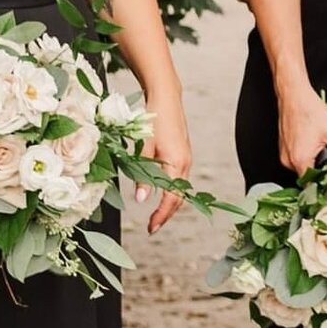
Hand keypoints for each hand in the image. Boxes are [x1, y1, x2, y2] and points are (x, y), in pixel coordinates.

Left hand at [140, 100, 192, 231]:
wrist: (166, 99)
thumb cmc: (155, 119)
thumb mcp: (145, 147)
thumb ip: (143, 174)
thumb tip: (141, 198)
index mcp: (177, 163)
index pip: (172, 198)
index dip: (162, 215)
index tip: (151, 228)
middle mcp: (185, 164)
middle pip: (180, 198)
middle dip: (167, 214)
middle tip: (152, 227)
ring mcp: (185, 159)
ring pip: (180, 189)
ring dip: (169, 204)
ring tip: (155, 215)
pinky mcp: (182, 155)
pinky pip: (179, 179)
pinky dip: (171, 191)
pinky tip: (160, 194)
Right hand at [279, 86, 326, 177]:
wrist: (294, 95)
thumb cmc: (309, 110)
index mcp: (300, 160)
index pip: (312, 185)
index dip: (324, 186)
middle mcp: (288, 160)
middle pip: (307, 176)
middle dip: (321, 170)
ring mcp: (284, 154)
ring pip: (302, 165)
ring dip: (314, 160)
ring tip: (323, 147)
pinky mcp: (284, 147)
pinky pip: (297, 157)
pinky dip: (307, 153)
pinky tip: (314, 142)